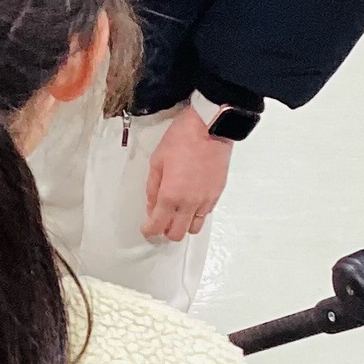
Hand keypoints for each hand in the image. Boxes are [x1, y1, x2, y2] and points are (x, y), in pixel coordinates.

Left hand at [141, 104, 230, 241]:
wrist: (211, 129)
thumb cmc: (181, 140)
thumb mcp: (157, 162)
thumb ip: (152, 188)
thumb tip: (151, 206)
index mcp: (171, 194)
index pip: (158, 225)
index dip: (149, 231)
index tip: (146, 229)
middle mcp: (190, 202)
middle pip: (177, 234)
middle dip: (165, 232)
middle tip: (159, 222)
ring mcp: (206, 200)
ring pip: (194, 227)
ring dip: (183, 225)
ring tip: (175, 214)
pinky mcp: (217, 195)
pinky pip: (205, 214)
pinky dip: (195, 214)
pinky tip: (188, 203)